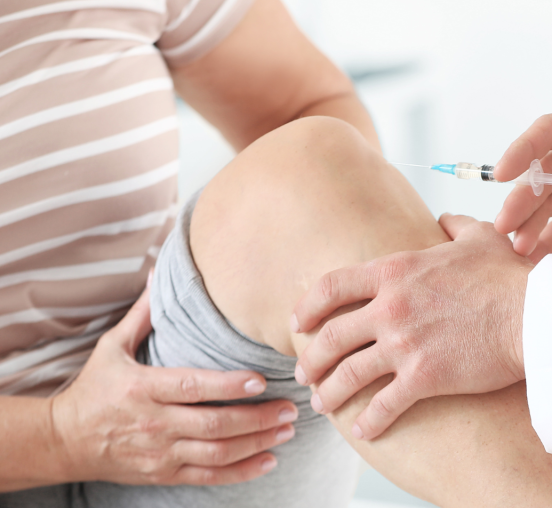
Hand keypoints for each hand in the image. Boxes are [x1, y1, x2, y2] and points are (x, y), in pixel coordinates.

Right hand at [51, 280, 298, 485]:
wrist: (62, 442)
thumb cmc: (94, 389)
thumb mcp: (111, 348)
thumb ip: (142, 314)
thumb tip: (159, 273)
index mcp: (143, 388)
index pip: (193, 386)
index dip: (228, 385)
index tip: (261, 380)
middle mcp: (154, 423)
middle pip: (214, 424)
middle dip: (258, 418)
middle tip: (290, 408)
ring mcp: (160, 453)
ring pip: (217, 452)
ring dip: (257, 442)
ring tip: (287, 430)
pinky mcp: (163, 474)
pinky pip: (208, 476)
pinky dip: (241, 472)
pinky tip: (268, 460)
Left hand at [291, 214, 530, 439]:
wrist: (535, 315)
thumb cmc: (510, 277)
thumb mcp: (480, 237)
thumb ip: (455, 226)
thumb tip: (444, 220)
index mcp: (396, 271)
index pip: (333, 285)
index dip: (308, 306)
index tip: (299, 322)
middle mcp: (391, 306)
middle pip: (332, 336)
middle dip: (311, 358)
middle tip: (305, 372)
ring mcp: (404, 343)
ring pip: (348, 374)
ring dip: (330, 393)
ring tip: (324, 405)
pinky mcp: (423, 377)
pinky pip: (383, 405)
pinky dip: (370, 421)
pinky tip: (364, 431)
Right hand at [493, 100, 551, 261]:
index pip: (550, 132)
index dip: (522, 151)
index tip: (502, 174)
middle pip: (543, 173)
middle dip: (522, 198)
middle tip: (505, 225)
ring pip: (550, 202)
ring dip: (532, 223)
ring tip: (517, 248)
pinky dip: (551, 241)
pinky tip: (536, 256)